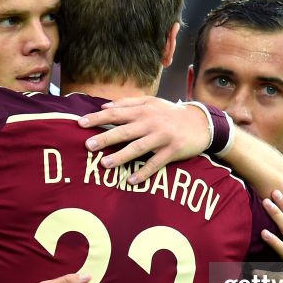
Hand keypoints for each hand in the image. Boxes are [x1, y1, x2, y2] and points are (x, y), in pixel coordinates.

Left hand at [78, 96, 210, 183]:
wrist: (201, 122)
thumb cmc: (171, 113)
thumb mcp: (151, 102)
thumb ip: (128, 103)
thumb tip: (104, 106)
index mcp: (143, 110)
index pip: (116, 114)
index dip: (98, 118)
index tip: (80, 123)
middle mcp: (151, 123)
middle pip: (125, 131)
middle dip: (106, 138)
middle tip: (88, 145)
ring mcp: (162, 137)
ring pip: (139, 147)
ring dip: (122, 156)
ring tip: (106, 164)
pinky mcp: (173, 151)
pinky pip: (156, 163)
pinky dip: (144, 172)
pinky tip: (132, 180)